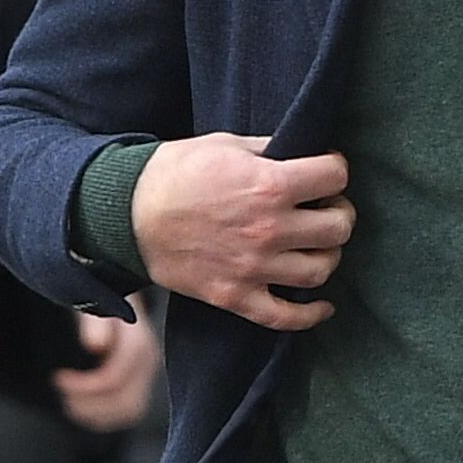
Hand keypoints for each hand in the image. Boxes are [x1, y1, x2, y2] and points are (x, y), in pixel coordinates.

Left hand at [58, 306, 161, 431]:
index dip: (83, 386)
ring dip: (95, 413)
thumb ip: (95, 322)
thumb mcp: (90, 302)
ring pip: (130, 410)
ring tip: (69, 401)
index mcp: (137, 341)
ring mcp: (146, 373)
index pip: (115, 380)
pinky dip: (103, 415)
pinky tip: (81, 404)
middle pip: (126, 402)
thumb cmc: (95, 296)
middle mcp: (148, 360)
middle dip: (89, 403)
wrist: (109, 289)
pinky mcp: (140, 383)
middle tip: (61, 390)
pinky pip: (129, 412)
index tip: (57, 377)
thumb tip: (95, 346)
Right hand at [130, 134, 353, 331]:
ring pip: (320, 270)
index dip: (335, 170)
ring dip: (327, 256)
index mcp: (270, 185)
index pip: (335, 177)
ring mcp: (253, 267)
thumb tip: (303, 153)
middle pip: (338, 227)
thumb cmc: (174, 173)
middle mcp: (268, 229)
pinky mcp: (235, 296)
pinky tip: (323, 305)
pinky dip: (310, 314)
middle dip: (339, 214)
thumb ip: (271, 150)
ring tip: (316, 245)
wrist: (124, 214)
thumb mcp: (226, 145)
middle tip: (326, 209)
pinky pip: (286, 317)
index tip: (326, 173)